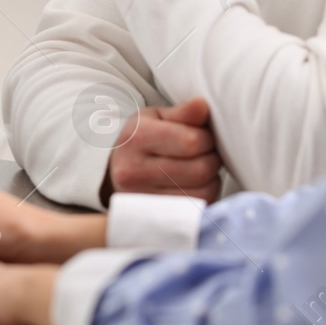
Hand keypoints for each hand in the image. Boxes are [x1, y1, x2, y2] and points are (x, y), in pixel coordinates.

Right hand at [103, 98, 223, 203]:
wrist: (113, 173)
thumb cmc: (140, 141)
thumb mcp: (155, 118)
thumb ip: (182, 113)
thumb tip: (203, 105)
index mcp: (136, 138)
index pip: (191, 141)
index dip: (206, 138)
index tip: (201, 137)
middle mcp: (133, 172)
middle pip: (200, 169)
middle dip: (211, 159)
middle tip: (204, 154)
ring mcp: (142, 200)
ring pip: (203, 191)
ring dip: (211, 179)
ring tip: (199, 168)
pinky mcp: (154, 218)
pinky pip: (198, 209)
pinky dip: (205, 195)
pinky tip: (194, 185)